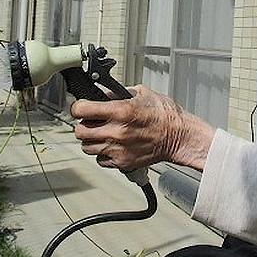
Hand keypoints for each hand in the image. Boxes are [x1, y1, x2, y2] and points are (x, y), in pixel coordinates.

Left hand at [71, 85, 215, 171]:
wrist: (179, 136)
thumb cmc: (165, 115)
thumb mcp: (142, 94)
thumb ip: (118, 93)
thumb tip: (102, 95)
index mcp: (121, 111)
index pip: (82, 110)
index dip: (77, 107)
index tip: (80, 107)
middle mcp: (116, 131)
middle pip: (79, 132)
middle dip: (83, 125)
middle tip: (90, 122)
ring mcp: (118, 149)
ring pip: (87, 148)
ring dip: (91, 141)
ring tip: (102, 134)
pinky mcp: (122, 162)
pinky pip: (100, 160)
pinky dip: (103, 154)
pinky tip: (112, 146)